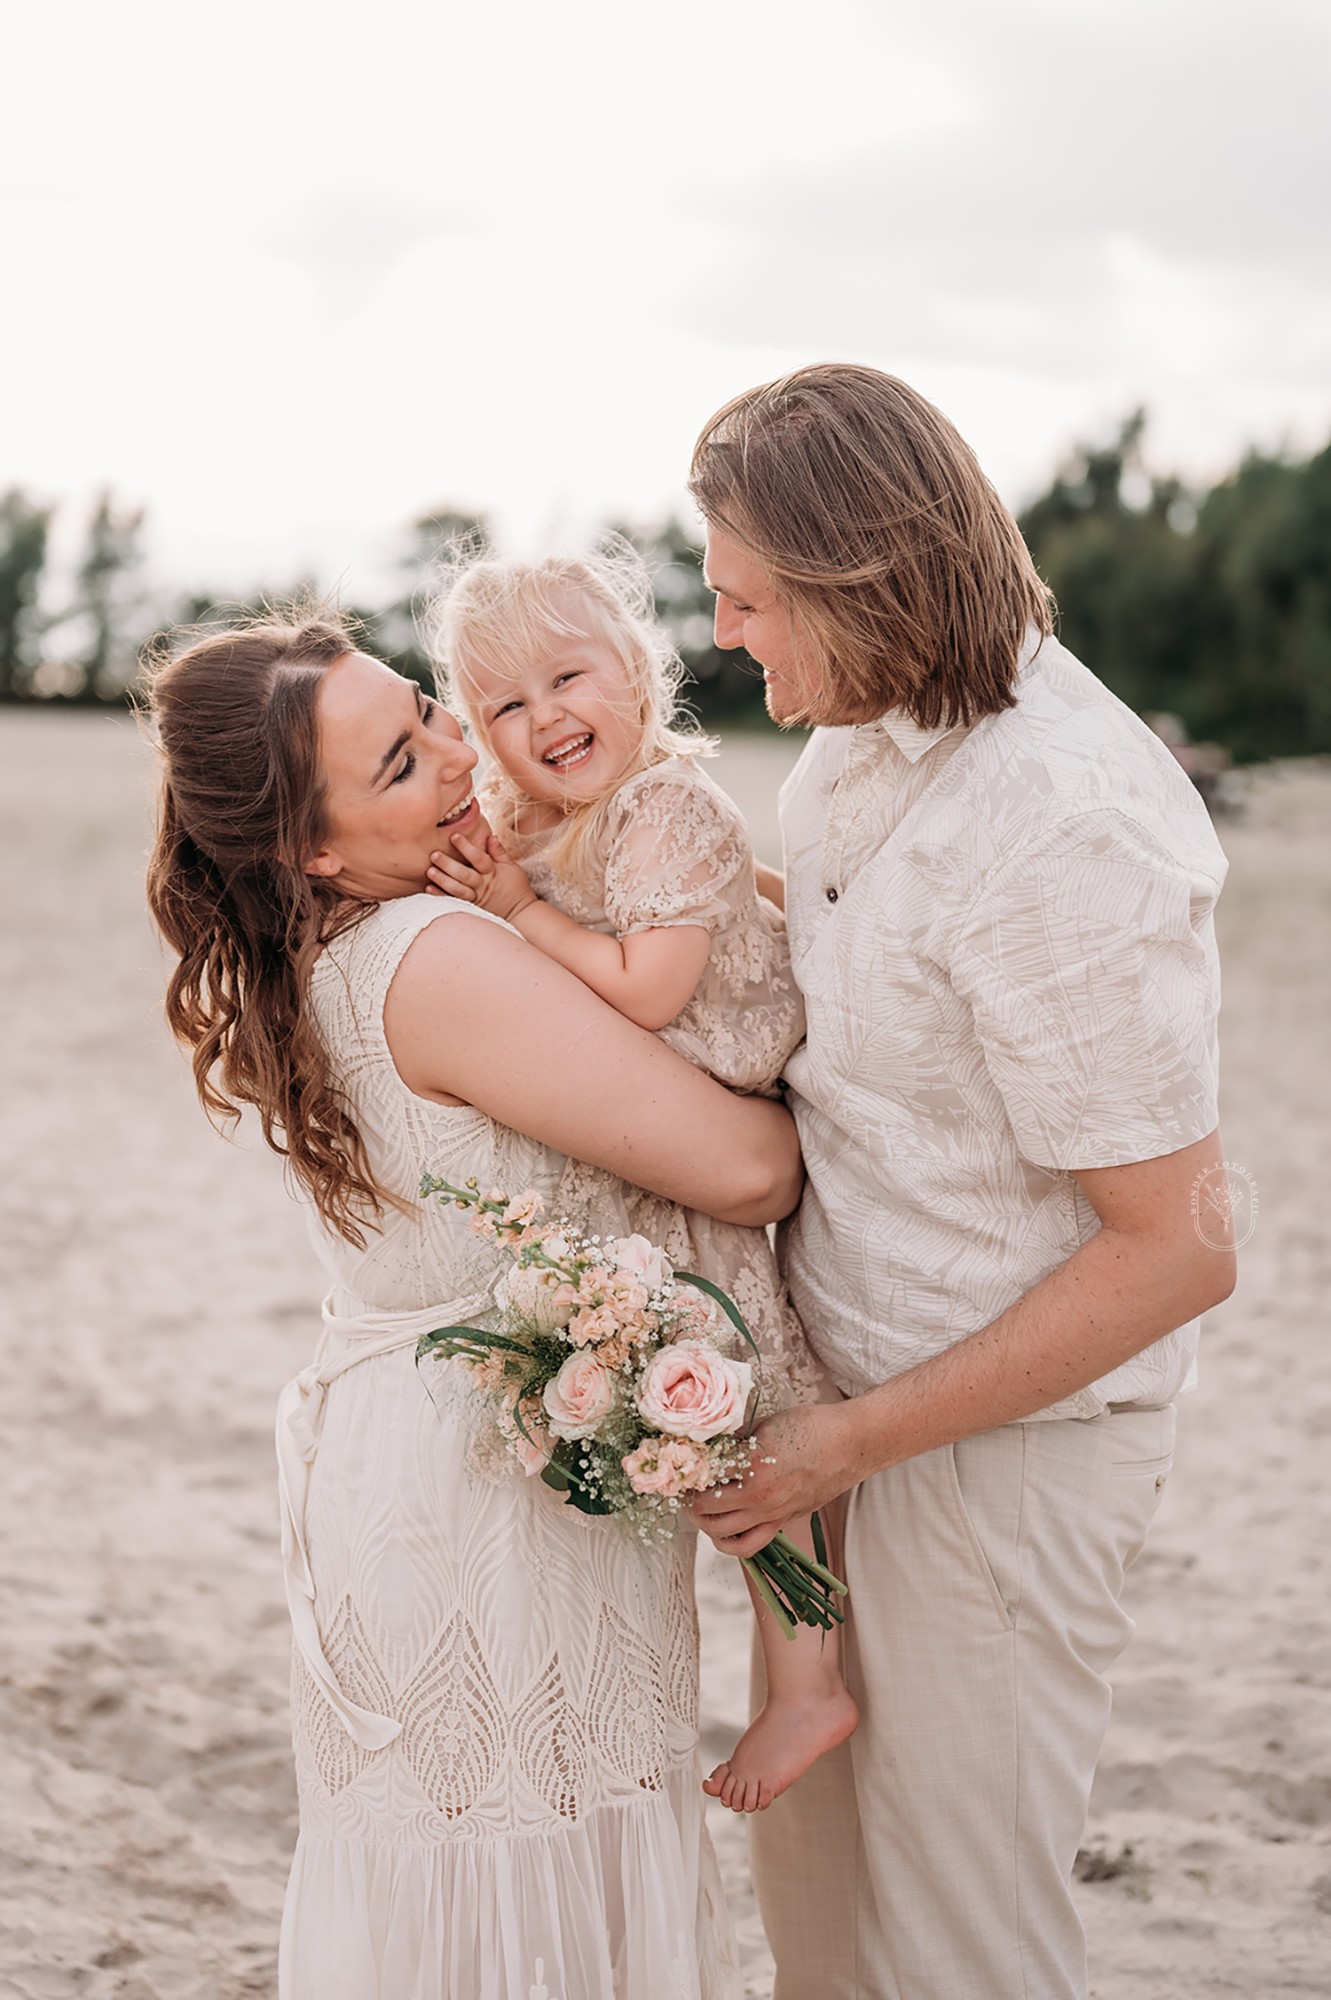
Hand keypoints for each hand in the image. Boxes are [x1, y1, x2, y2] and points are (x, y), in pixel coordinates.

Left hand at [427, 825, 537, 922]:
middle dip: (449, 865)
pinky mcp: (471, 908)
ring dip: (443, 881)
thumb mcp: (512, 867)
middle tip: (434, 855)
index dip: (466, 847)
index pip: (478, 858)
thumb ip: (499, 852)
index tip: (453, 836)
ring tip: (430, 871)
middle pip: (464, 874)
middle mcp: (482, 885)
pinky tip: (429, 889)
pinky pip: (454, 902)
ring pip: (458, 890)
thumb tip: (491, 836)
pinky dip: (441, 896)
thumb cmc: (516, 886)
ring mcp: (476, 898)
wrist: (520, 913)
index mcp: (492, 872)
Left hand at [687, 1401, 856, 1557]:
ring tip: (700, 1511)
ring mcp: (772, 1514)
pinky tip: (724, 1530)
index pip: (704, 1479)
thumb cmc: (812, 1427)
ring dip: (705, 1525)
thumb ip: (737, 1441)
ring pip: (724, 1535)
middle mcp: (759, 1498)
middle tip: (684, 1490)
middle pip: (706, 1511)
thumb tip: (713, 1447)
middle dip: (689, 1502)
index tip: (680, 1470)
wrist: (850, 1444)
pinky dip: (730, 1543)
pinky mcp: (784, 1522)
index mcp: (752, 1467)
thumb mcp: (766, 1425)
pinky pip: (750, 1544)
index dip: (687, 1475)